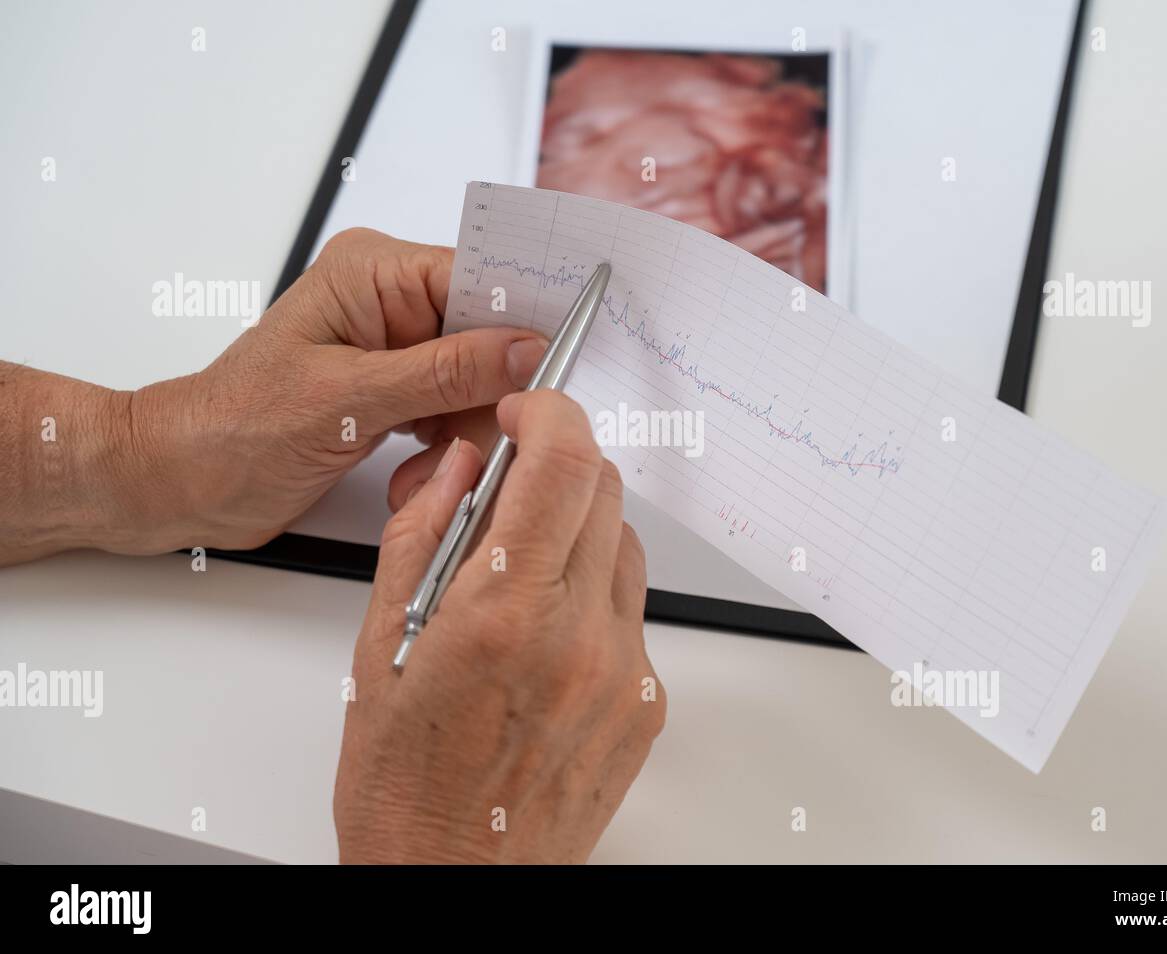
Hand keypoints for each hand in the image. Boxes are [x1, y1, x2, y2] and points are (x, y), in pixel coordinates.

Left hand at [125, 228, 548, 550]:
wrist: (186, 481)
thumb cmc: (235, 428)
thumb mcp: (349, 401)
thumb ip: (445, 372)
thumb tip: (525, 349)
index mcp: (373, 274)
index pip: (480, 278)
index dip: (525, 319)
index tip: (561, 361)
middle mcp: (389, 303)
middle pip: (490, 335)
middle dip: (490, 394)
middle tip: (468, 438)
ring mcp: (395, 350)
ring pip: (482, 381)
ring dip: (467, 430)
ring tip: (424, 463)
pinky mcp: (396, 392)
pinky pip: (459, 410)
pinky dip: (449, 445)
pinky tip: (415, 469)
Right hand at [333, 390, 665, 863]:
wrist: (453, 881)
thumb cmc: (405, 786)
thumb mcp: (379, 648)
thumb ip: (422, 537)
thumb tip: (463, 469)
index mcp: (504, 614)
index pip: (564, 462)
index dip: (549, 414)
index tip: (527, 415)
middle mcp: (579, 639)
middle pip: (604, 491)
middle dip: (559, 470)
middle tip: (509, 499)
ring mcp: (624, 674)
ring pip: (624, 548)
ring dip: (579, 536)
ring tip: (520, 583)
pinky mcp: (646, 704)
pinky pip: (634, 613)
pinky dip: (596, 599)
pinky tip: (546, 639)